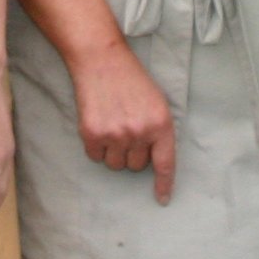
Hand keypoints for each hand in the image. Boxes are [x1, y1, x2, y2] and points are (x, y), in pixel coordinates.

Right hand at [70, 39, 176, 202]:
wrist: (101, 60)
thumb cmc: (131, 79)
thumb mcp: (156, 102)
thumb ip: (157, 131)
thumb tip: (153, 160)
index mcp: (161, 124)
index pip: (165, 163)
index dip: (164, 184)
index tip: (162, 199)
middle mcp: (140, 133)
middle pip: (136, 166)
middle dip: (132, 153)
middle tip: (126, 129)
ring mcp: (116, 135)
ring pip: (115, 164)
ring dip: (114, 152)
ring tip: (112, 125)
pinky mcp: (93, 134)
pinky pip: (96, 157)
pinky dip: (96, 146)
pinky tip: (98, 124)